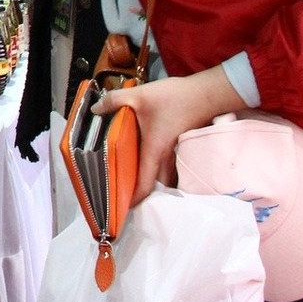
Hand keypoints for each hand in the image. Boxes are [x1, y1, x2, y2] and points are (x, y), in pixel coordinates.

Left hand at [92, 65, 246, 202]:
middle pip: (154, 184)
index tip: (120, 208)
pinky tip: (143, 154)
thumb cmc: (174, 99)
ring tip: (130, 176)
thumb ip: (114, 101)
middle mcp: (166, 157)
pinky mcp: (179, 144)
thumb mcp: (139, 96)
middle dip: (140, 191)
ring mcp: (175, 152)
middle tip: (122, 191)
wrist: (207, 94)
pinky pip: (167, 164)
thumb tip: (95, 109)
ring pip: (162, 175)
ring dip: (149, 179)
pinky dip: (156, 166)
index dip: (133, 200)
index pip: (144, 186)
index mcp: (154, 152)